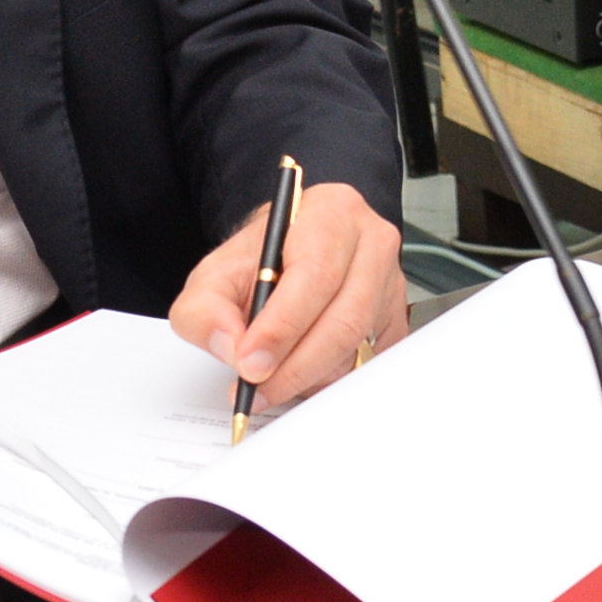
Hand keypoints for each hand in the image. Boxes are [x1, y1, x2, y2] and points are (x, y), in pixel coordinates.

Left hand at [171, 181, 404, 418]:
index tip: (250, 362)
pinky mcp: (396, 318)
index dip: (283, 326)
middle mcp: (371, 242)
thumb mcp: (214, 274)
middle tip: (257, 386)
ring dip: (311, 376)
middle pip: (345, 317)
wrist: (287, 256)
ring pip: (358, 345)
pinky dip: (331, 380)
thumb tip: (231, 345)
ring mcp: (391, 281)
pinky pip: (370, 362)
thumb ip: (205, 309)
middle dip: (296, 365)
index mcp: (331, 214)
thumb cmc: (259, 261)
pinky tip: (300, 377)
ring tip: (271, 382)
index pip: (316, 274)